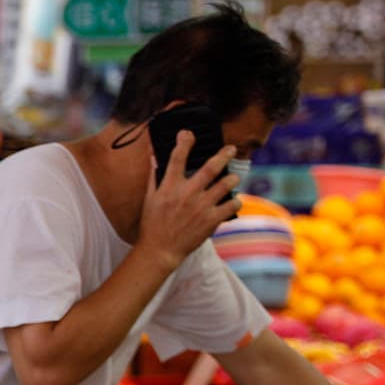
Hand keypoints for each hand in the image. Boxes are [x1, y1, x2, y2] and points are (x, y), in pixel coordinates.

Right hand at [135, 131, 239, 268]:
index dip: (184, 142)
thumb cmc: (152, 224)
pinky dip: (235, 201)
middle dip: (224, 155)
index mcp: (170, 186)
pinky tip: (232, 201)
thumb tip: (155, 157)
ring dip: (233, 177)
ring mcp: (201, 206)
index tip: (188, 134)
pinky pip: (232, 205)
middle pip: (211, 167)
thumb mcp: (149, 198)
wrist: (160, 250)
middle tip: (231, 149)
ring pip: (226, 184)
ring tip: (234, 176)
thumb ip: (154, 176)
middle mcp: (187, 193)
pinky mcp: (211, 220)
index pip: (177, 158)